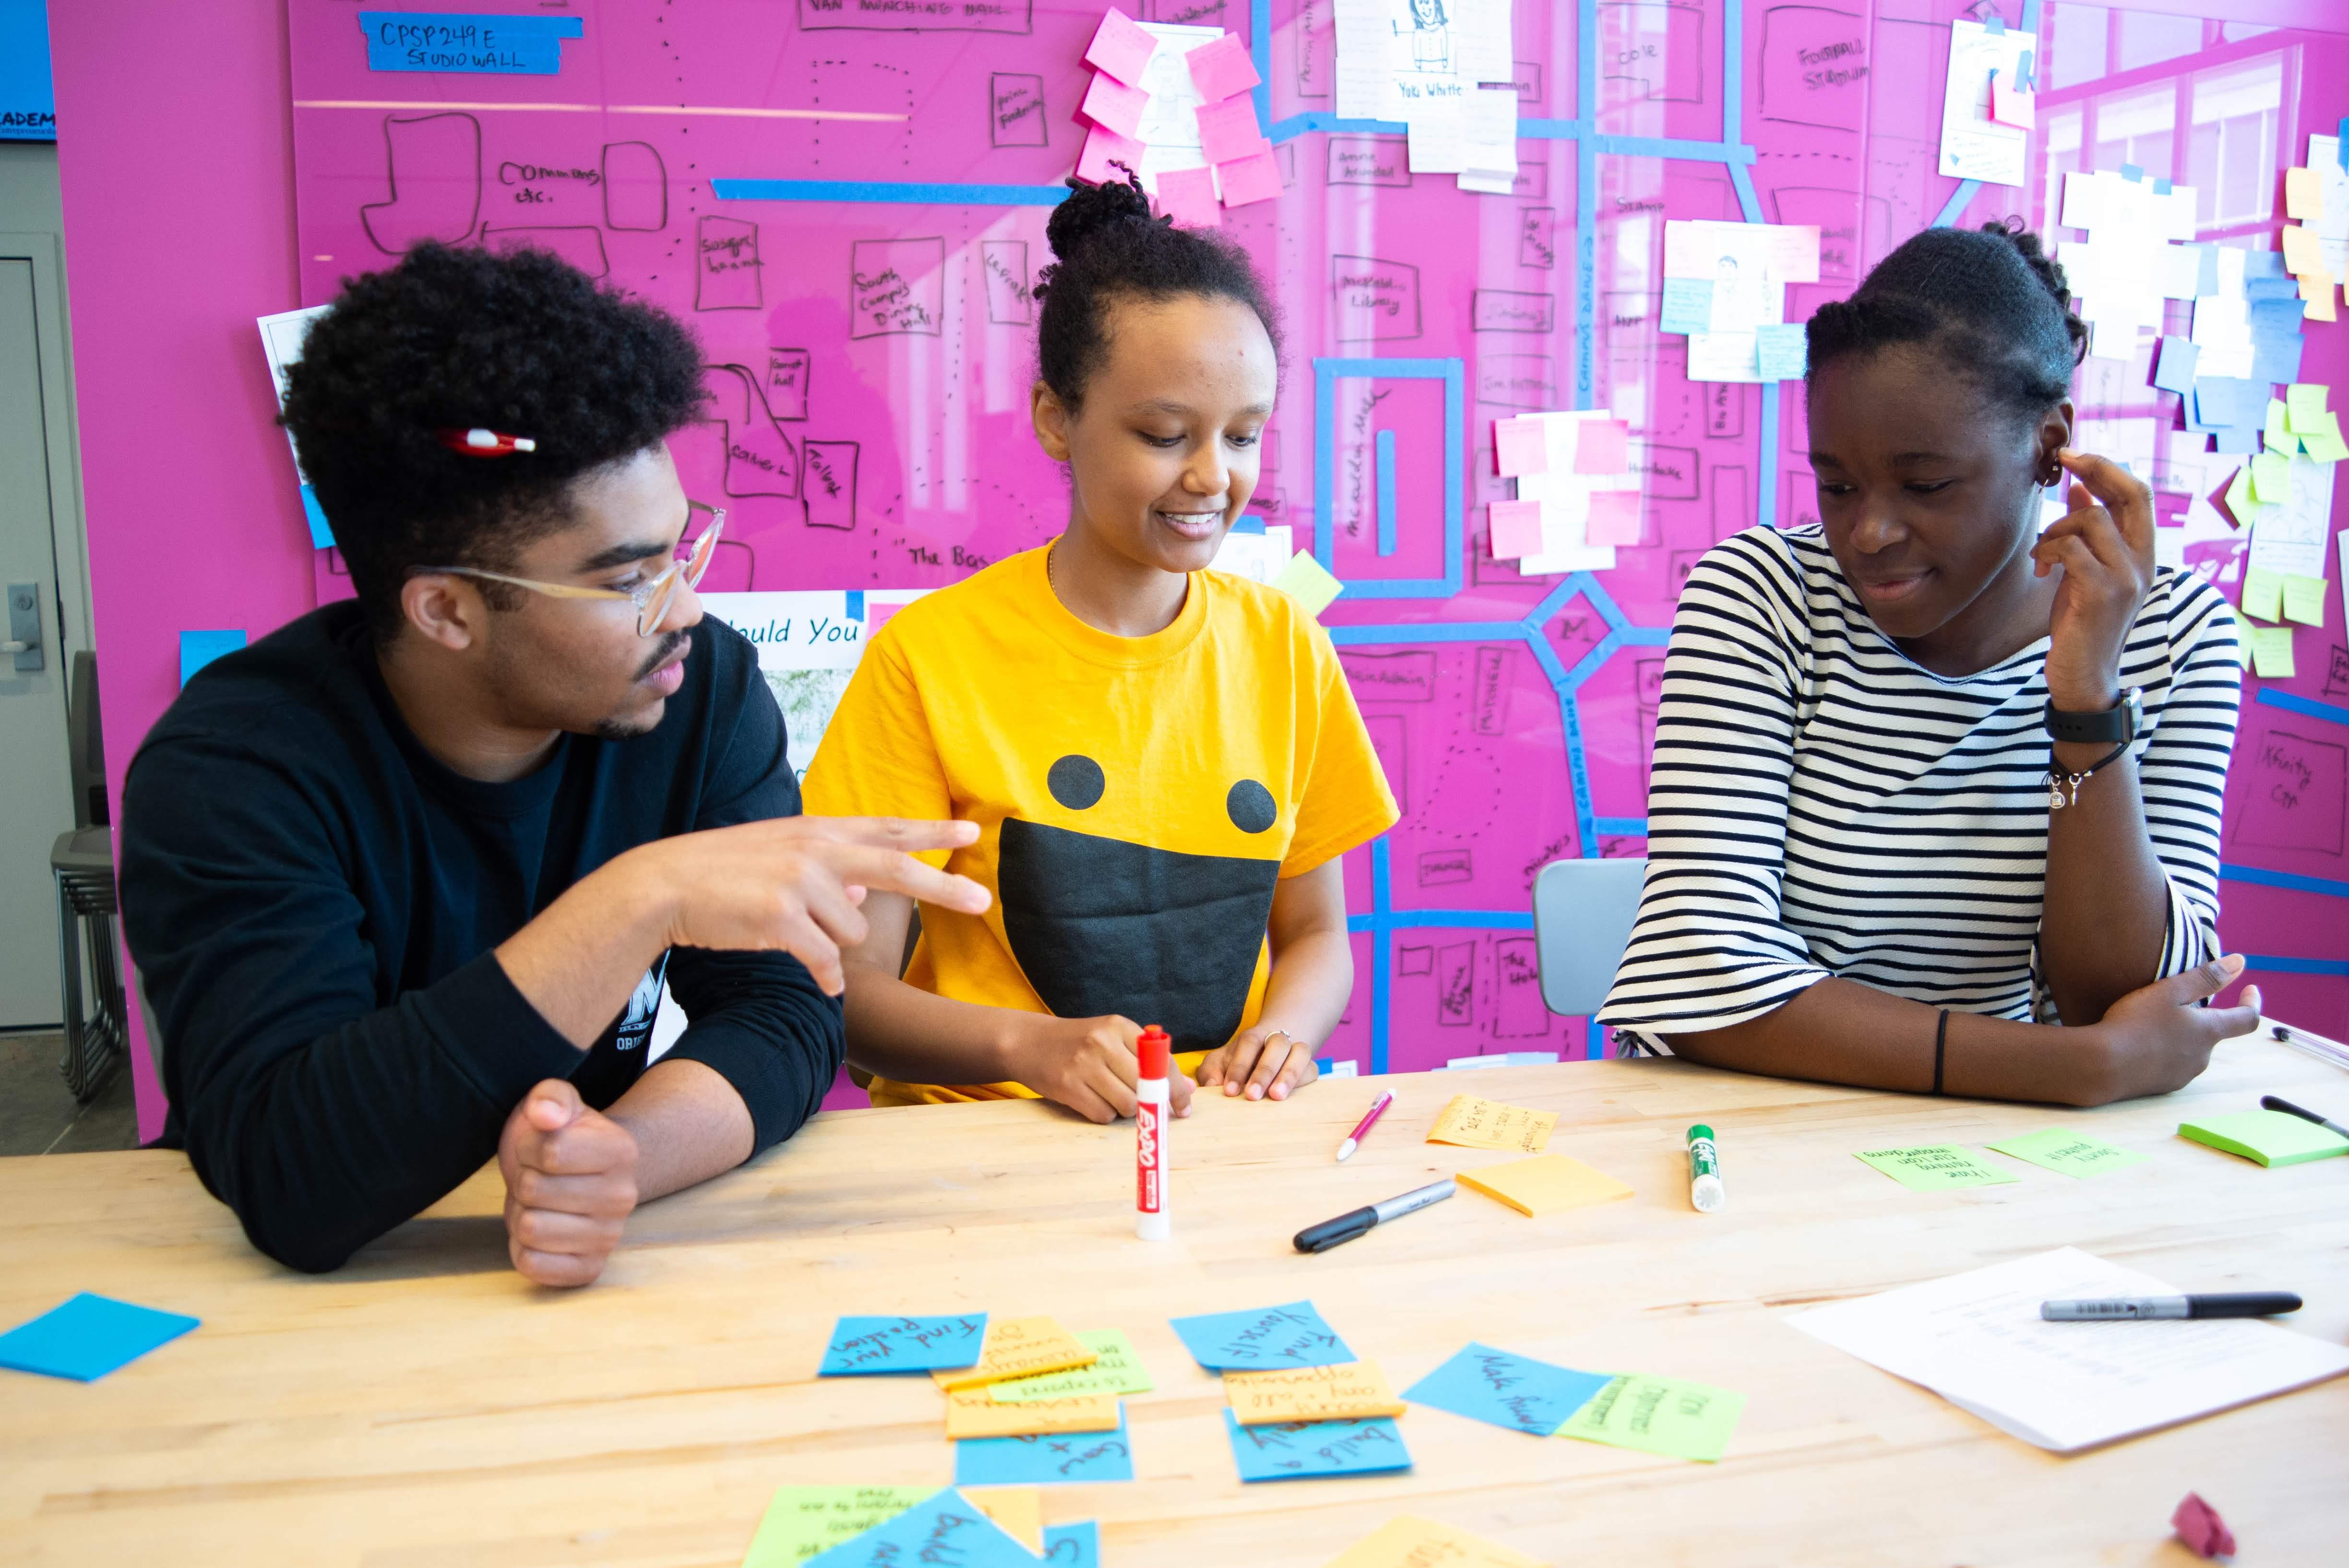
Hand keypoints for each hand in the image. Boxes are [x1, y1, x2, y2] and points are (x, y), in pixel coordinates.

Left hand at [498, 1079, 639, 1287]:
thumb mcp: (556, 1104)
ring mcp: (609, 1237)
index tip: (537, 1146)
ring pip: (529, 1230)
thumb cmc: (561, 1138)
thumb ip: (550, 1097)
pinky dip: (522, 1248)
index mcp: (622, 1151)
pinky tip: (539, 1231)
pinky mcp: (589, 1269)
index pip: (550, 1152)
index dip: (528, 1146)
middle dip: (522, 1180)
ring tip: (537, 1203)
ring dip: (520, 1214)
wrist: (580, 1178)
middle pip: (534, 1191)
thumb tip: (546, 1113)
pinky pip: (533, 1265)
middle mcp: (624, 1197)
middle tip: (536, 1177)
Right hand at [628, 816, 989, 994]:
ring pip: (851, 930)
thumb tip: (866, 890)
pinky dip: (826, 975)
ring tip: (788, 931)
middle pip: (895, 867)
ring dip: (832, 943)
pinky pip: (827, 961)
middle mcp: (815, 850)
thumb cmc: (722, 875)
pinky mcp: (781, 917)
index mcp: (817, 831)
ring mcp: (799, 882)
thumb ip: (826, 868)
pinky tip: (816, 976)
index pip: (886, 828)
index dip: (930, 831)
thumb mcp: (779, 856)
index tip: (972, 831)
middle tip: (983, 899)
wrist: (664, 887)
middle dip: (943, 886)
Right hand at [1001, 1014, 1196, 1124]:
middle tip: (1147, 1107)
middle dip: (1150, 1102)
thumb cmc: (1079, 1042)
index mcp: (1119, 1026)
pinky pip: (1103, 1115)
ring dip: (1126, 1110)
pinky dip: (1104, 1114)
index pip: (1161, 1061)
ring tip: (1112, 1097)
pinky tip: (1094, 1101)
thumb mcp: (1112, 1039)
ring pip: (1126, 1104)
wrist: (1028, 1042)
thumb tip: (1187, 1089)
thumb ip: (1148, 1060)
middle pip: (1146, 1087)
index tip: (1183, 1106)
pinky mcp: (1067, 1086)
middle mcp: (1102, 1042)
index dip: (1175, 1088)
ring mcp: (1083, 1065)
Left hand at [1196, 1026, 1319, 1100]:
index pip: (1248, 1044)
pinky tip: (1291, 1098)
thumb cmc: (1238, 1063)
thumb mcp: (1219, 1064)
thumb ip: (1211, 1072)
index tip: (1229, 1091)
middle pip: (1277, 1044)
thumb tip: (1211, 1085)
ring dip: (1288, 1074)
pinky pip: (1311, 1070)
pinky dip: (1302, 1082)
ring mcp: (1296, 1050)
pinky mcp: (1309, 1067)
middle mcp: (1277, 1039)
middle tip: (1252, 1095)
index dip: (1239, 1067)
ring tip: (1276, 1096)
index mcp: (1253, 1037)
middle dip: (1264, 1070)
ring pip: (1300, 1052)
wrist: (1269, 1054)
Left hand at [2032, 449, 2155, 712]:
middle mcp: (2144, 561)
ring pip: (2092, 519)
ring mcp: (2128, 576)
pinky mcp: (2104, 592)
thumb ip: (2088, 531)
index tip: (2074, 455)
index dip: (2108, 468)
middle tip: (2062, 461)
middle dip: (2096, 469)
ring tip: (2041, 555)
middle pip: (2132, 493)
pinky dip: (2048, 552)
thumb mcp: (2084, 570)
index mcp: (2143, 553)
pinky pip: (2072, 549)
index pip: (2139, 494)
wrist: (2084, 675)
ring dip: (2056, 529)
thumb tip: (2079, 485)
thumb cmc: (2081, 623)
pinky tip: (2039, 570)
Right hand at [2086, 955, 2262, 1104]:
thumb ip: (2206, 977)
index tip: (2250, 988)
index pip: (2248, 1019)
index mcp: (2209, 1031)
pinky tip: (2142, 1047)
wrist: (2103, 1066)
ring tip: (2152, 1025)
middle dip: (2201, 1019)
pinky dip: (2166, 1054)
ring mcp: (2185, 1074)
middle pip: (2213, 1033)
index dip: (2252, 1002)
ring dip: (2182, 1037)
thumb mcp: (2168, 991)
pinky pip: (2174, 1065)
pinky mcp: (2166, 1086)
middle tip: (2174, 1004)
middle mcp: (2204, 1056)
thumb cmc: (2135, 1023)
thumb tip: (2241, 962)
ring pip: (2193, 1050)